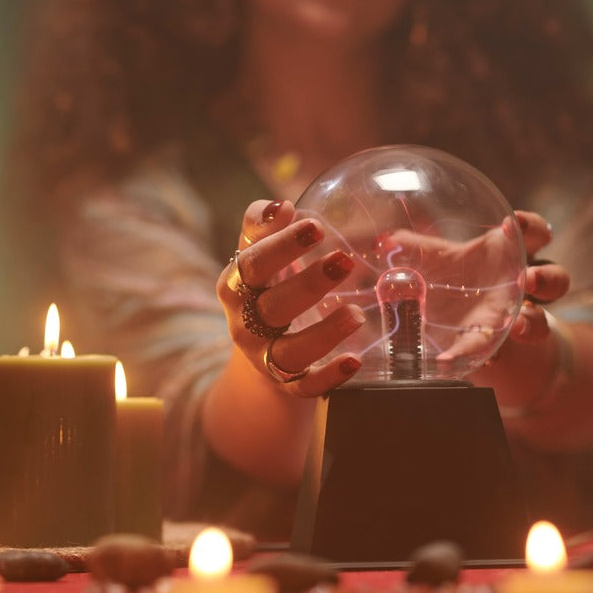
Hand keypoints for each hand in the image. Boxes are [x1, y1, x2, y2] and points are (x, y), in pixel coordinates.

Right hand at [216, 199, 365, 396]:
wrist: (257, 350)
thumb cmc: (263, 288)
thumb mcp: (256, 257)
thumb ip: (263, 227)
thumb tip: (281, 206)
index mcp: (235, 287)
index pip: (254, 264)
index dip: (282, 245)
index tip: (315, 226)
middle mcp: (244, 324)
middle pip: (273, 307)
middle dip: (309, 284)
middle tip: (345, 261)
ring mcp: (263, 358)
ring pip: (290, 351)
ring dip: (324, 333)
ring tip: (357, 314)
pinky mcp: (285, 384)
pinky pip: (306, 386)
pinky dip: (328, 377)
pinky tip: (354, 361)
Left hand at [381, 210, 567, 364]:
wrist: (463, 325)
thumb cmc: (456, 282)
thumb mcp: (438, 263)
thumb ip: (416, 250)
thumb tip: (384, 239)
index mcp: (510, 257)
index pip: (535, 234)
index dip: (532, 226)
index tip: (516, 222)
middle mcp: (522, 290)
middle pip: (557, 279)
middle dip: (547, 279)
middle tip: (528, 281)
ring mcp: (519, 321)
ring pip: (544, 322)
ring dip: (533, 322)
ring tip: (517, 323)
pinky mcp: (502, 350)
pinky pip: (506, 354)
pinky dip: (489, 355)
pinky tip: (474, 358)